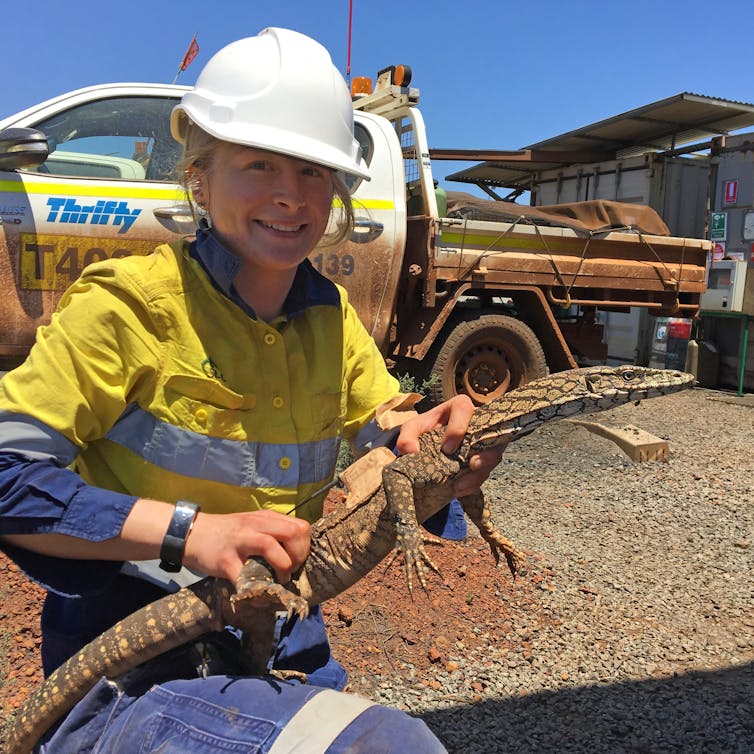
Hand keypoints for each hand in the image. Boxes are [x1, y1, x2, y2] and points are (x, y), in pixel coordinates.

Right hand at [183, 509, 310, 584]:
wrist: (191, 534)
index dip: (305, 547)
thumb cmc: (227, 533)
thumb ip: (272, 533)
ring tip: (280, 580)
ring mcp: (240, 541)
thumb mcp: (252, 524)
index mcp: (265, 518)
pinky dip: (257, 592)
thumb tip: (295, 554)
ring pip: (271, 547)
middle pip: (293, 533)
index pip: (300, 527)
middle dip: (299, 556)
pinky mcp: (225, 560)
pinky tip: (259, 597)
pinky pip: (246, 578)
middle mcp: (255, 525)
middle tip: (291, 571)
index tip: (298, 560)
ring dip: (282, 568)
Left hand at [395, 394, 504, 496]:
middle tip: (470, 466)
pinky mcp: (484, 459)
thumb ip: (407, 436)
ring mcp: (484, 442)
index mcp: (458, 408)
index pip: (464, 408)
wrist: (431, 443)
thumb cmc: (425, 429)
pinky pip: (485, 472)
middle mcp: (477, 423)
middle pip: (488, 434)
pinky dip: (473, 484)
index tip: (447, 448)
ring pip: (492, 456)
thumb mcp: (413, 429)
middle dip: (482, 454)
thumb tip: (411, 451)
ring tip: (460, 486)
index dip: (458, 428)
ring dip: (478, 473)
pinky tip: (459, 490)